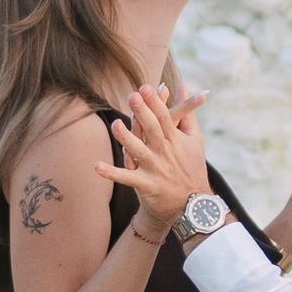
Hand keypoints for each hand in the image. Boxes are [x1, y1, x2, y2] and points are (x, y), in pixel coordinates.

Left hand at [104, 83, 209, 237]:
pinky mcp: (145, 185)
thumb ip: (187, 113)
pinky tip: (96, 166)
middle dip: (142, 112)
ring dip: (126, 138)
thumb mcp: (195, 139)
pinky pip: (126, 178)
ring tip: (115, 124)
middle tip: (132, 96)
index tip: (145, 87)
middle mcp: (165, 152)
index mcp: (175, 140)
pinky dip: (111, 173)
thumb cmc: (192, 167)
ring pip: (138, 151)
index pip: (165, 118)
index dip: (155, 102)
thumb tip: (181, 86)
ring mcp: (154, 169)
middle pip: (152, 130)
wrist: (193, 205)